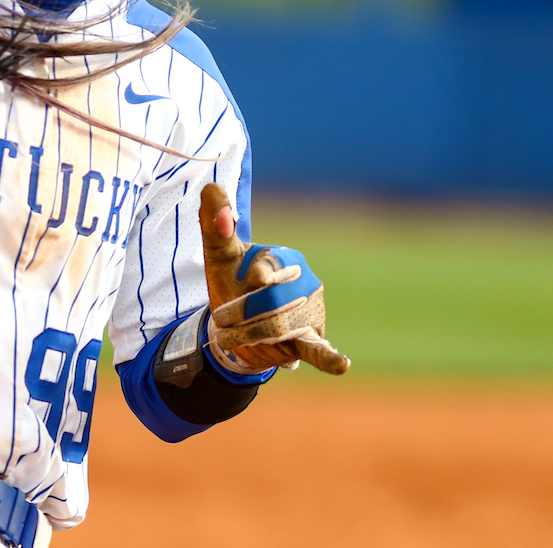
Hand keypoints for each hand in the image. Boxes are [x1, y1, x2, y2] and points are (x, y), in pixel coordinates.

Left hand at [198, 183, 349, 375]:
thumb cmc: (230, 280)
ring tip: (235, 336)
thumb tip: (211, 188)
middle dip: (239, 314)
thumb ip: (215, 224)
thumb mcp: (218, 254)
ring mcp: (310, 311)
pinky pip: (319, 349)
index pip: (273, 267)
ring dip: (247, 336)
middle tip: (223, 320)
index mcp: (285, 258)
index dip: (260, 275)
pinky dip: (330, 358)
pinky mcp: (311, 339)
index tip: (255, 279)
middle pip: (271, 302)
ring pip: (278, 328)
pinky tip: (342, 364)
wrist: (236, 323)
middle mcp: (303, 282)